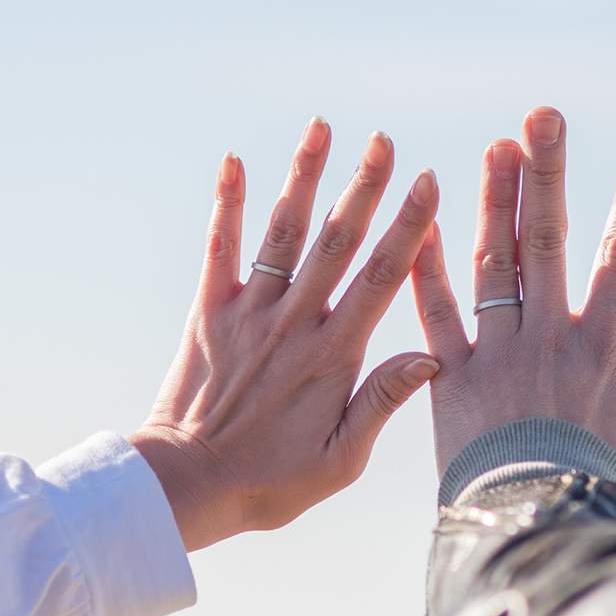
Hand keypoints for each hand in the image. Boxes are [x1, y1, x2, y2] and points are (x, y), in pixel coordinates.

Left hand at [131, 120, 441, 550]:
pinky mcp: (208, 313)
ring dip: (304, 177)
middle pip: (337, 242)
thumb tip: (429, 356)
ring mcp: (248, 313)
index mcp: (332, 357)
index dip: (408, 228)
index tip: (429, 183)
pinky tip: (233, 161)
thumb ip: (381, 403)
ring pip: (283, 232)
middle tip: (385, 140)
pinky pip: (220, 248)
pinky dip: (227, 203)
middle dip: (363, 187)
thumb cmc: (268, 484)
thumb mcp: (339, 461)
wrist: (186, 486)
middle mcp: (292, 324)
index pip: (381, 279)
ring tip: (322, 128)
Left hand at [411, 107, 615, 495]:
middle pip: (549, 241)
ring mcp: (497, 354)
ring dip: (494, 203)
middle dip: (548, 175)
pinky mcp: (450, 379)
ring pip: (495, 264)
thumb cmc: (603, 493)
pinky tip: (423, 223)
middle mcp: (549, 338)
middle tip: (544, 117)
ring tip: (496, 148)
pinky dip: (428, 269)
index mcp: (604, 347)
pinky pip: (435, 314)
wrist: (533, 535)